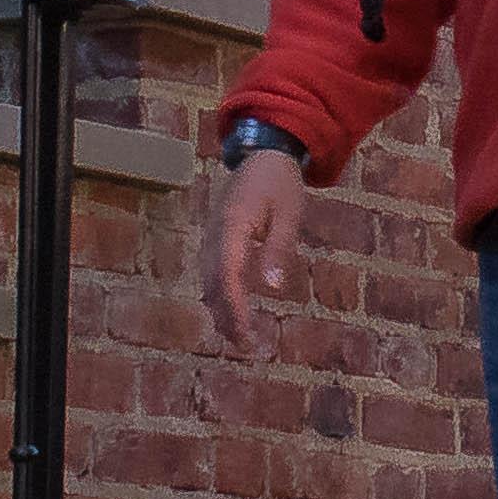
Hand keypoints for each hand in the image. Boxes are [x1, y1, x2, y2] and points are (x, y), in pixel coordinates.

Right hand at [209, 145, 312, 352]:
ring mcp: (211, 235)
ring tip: (239, 336)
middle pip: (213, 283)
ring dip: (221, 309)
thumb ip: (277, 250)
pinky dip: (220, 294)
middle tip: (246, 346)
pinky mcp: (215, 237)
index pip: (227, 276)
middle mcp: (214, 234)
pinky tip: (230, 310)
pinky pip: (212, 271)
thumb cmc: (280, 183)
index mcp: (232, 227)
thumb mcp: (288, 215)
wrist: (264, 152)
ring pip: (209, 280)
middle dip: (226, 317)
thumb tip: (271, 289)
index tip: (245, 333)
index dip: (233, 308)